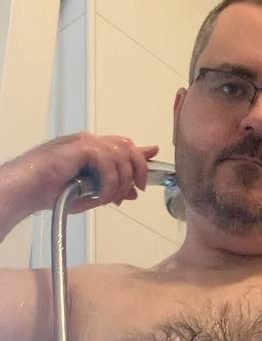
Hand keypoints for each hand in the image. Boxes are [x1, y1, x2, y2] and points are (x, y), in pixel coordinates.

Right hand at [4, 133, 159, 214]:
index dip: (141, 151)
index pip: (122, 146)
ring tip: (110, 199)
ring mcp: (85, 142)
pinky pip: (108, 163)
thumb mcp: (90, 194)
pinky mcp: (81, 147)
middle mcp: (90, 142)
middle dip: (137, 170)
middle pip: (128, 147)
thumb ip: (112, 189)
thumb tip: (133, 192)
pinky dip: (109, 182)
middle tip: (135, 191)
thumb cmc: (52, 193)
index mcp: (91, 150)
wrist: (29, 189)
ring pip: (121, 156)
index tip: (154, 153)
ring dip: (121, 182)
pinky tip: (100, 196)